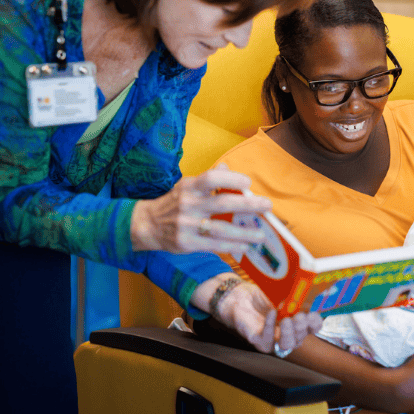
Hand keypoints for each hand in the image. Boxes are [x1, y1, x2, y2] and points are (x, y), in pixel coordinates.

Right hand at [130, 164, 271, 254]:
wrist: (146, 225)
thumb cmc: (173, 203)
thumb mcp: (186, 186)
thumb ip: (207, 179)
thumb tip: (227, 167)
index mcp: (189, 187)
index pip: (211, 178)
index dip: (231, 179)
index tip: (248, 183)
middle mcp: (188, 204)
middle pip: (222, 202)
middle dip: (248, 204)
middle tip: (267, 206)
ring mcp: (187, 225)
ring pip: (221, 228)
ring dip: (244, 232)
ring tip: (261, 235)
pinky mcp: (186, 243)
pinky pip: (214, 245)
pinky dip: (232, 246)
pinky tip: (246, 246)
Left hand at [191, 275, 322, 353]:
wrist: (239, 297)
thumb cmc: (262, 297)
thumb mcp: (282, 294)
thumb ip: (295, 297)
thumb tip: (307, 293)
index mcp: (297, 324)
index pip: (313, 329)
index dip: (315, 324)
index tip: (313, 314)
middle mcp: (288, 335)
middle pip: (301, 338)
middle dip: (301, 327)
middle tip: (299, 316)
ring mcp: (273, 341)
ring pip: (287, 345)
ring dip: (289, 333)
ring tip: (286, 319)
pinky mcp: (259, 341)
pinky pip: (268, 339)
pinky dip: (270, 326)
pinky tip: (272, 313)